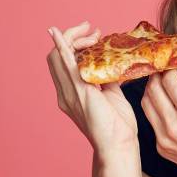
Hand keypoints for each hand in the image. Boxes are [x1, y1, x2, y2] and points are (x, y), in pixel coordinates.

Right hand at [46, 21, 137, 155]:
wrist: (119, 145)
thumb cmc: (118, 125)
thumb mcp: (112, 95)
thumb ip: (107, 79)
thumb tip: (113, 63)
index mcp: (72, 94)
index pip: (64, 62)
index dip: (74, 45)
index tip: (95, 36)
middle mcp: (66, 93)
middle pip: (57, 56)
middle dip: (73, 37)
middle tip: (93, 30)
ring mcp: (70, 93)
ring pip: (59, 57)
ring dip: (74, 40)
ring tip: (93, 34)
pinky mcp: (80, 93)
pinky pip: (66, 66)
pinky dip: (61, 47)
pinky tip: (56, 34)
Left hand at [141, 63, 176, 176]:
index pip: (169, 81)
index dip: (169, 67)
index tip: (173, 61)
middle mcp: (174, 125)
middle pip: (153, 90)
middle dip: (157, 76)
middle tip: (164, 69)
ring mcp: (164, 138)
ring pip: (146, 104)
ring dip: (151, 90)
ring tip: (162, 84)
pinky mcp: (160, 147)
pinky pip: (151, 121)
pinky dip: (155, 108)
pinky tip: (165, 105)